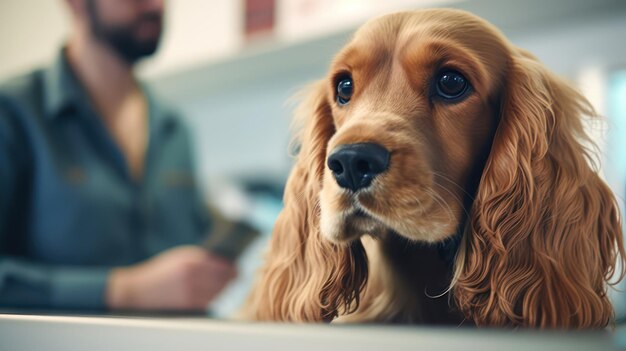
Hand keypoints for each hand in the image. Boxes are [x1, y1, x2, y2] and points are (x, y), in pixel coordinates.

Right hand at [106, 245, 236, 310]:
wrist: (137, 291)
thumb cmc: (161, 272)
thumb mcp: (179, 257)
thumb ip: (201, 257)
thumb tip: (224, 261)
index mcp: (191, 261)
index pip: (223, 266)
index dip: (233, 268)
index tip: (237, 268)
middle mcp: (192, 277)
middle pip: (224, 280)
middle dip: (231, 279)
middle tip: (236, 277)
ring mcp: (190, 293)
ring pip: (218, 293)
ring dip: (223, 289)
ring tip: (224, 285)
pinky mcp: (187, 306)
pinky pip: (208, 303)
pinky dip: (212, 298)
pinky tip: (211, 294)